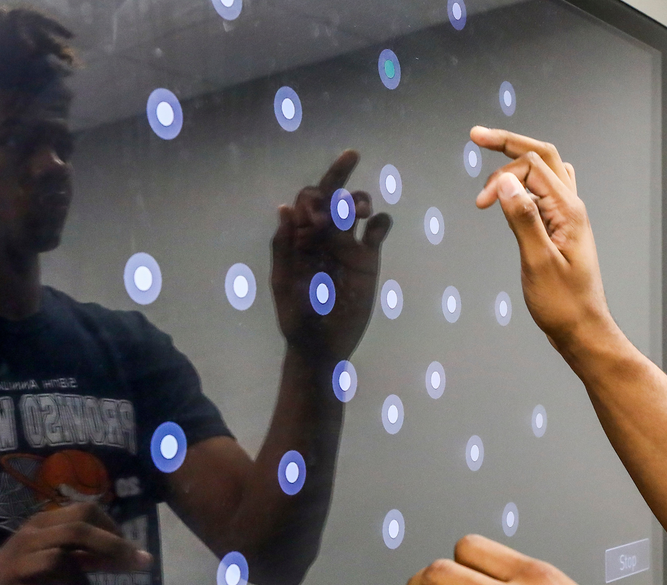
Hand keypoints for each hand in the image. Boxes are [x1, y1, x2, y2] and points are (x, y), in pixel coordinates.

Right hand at [0, 502, 150, 584]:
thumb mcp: (49, 560)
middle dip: (112, 547)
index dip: (112, 528)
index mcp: (40, 525)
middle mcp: (29, 538)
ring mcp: (16, 566)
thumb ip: (83, 555)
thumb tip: (126, 555)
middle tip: (133, 567)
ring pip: (60, 561)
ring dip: (83, 584)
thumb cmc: (17, 577)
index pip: (84, 510)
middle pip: (76, 530)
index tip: (127, 550)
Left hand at [270, 150, 391, 361]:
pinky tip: (374, 231)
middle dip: (339, 172)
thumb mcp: (285, 283)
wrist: (323, 346)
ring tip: (360, 213)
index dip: (313, 198)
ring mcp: (346, 245)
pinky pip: (379, 230)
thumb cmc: (296, 319)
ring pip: (356, 206)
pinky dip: (381, 221)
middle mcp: (323, 235)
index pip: (307, 200)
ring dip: (359, 199)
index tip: (318, 218)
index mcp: (300, 237)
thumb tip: (285, 208)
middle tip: (351, 155)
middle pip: (332, 193)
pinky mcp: (367, 259)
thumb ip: (284, 246)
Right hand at [471, 126, 616, 352]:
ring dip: (518, 161)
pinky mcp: (562, 227)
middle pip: (542, 156)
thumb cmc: (562, 303)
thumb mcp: (537, 261)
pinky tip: (510, 191)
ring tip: (491, 161)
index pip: (533, 166)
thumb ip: (522, 217)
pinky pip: (545, 191)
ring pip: (545, 170)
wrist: (582, 328)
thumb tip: (504, 180)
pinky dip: (524, 183)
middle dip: (509, 143)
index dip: (501, 174)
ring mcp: (569, 216)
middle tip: (476, 134)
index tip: (478, 203)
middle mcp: (572, 207)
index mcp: (568, 210)